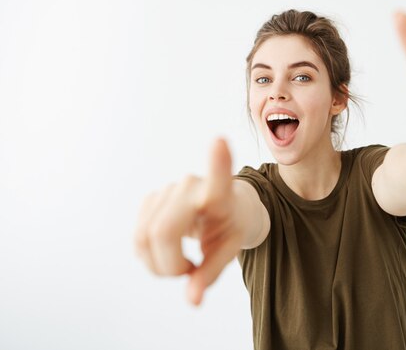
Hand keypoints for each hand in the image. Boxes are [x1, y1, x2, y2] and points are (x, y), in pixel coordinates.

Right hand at [134, 138, 244, 304]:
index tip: (220, 141)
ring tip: (182, 266)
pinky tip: (167, 255)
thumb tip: (191, 301)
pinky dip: (148, 256)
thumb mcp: (230, 250)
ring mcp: (168, 190)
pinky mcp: (152, 198)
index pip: (219, 180)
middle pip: (160, 233)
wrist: (229, 206)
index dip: (217, 163)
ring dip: (157, 265)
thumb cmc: (232, 226)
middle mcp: (190, 186)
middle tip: (188, 273)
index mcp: (220, 196)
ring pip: (143, 238)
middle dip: (168, 266)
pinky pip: (137, 237)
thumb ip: (210, 274)